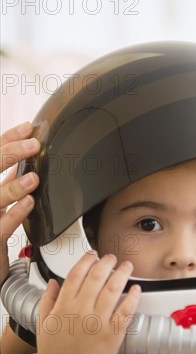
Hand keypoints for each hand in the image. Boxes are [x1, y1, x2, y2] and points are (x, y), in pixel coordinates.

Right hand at [0, 122, 39, 284]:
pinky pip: (0, 226)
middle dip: (9, 154)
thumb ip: (6, 180)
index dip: (7, 139)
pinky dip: (15, 213)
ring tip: (34, 178)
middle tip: (33, 145)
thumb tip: (23, 158)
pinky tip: (29, 203)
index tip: (27, 127)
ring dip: (13, 186)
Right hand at [37, 252, 140, 353]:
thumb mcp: (43, 325)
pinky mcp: (112, 335)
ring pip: (113, 289)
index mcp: (64, 307)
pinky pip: (126, 311)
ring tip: (126, 267)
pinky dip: (133, 297)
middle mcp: (81, 311)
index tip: (93, 254)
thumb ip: (48, 301)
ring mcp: (97, 322)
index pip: (77, 273)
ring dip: (122, 273)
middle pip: (97, 276)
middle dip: (107, 262)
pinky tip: (136, 289)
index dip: (87, 260)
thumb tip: (53, 283)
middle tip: (112, 258)